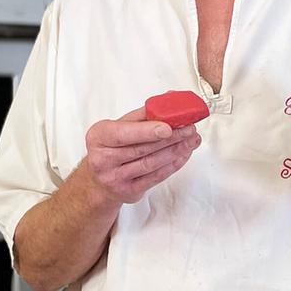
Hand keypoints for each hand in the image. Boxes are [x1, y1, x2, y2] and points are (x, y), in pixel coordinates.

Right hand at [83, 108, 200, 204]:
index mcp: (99, 137)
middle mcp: (102, 159)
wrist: (99, 181)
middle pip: (142, 149)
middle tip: (189, 129)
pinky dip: (173, 165)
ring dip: (176, 151)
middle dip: (170, 138)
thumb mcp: (119, 126)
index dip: (147, 131)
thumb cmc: (111, 147)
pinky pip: (156, 177)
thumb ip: (144, 114)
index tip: (168, 127)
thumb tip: (171, 99)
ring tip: (192, 140)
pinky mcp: (129, 192)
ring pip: (151, 164)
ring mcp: (115, 178)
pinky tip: (184, 154)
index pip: (123, 133)